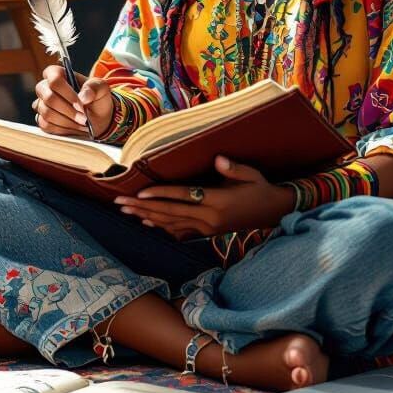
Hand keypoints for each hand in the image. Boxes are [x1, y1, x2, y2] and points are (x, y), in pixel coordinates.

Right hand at [33, 65, 114, 136]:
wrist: (96, 118)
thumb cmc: (96, 99)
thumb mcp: (101, 88)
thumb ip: (95, 87)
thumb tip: (83, 97)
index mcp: (57, 74)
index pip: (54, 79)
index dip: (68, 93)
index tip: (81, 104)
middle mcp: (45, 87)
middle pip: (49, 98)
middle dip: (69, 111)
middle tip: (84, 118)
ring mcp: (41, 104)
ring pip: (48, 113)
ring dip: (68, 121)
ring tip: (82, 123)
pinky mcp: (42, 120)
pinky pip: (47, 126)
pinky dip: (63, 129)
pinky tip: (75, 127)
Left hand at [113, 156, 296, 239]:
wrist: (273, 212)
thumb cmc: (260, 188)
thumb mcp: (251, 175)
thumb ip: (233, 168)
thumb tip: (217, 159)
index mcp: (218, 202)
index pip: (183, 196)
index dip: (161, 194)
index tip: (140, 192)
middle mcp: (209, 218)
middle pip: (170, 212)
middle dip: (143, 207)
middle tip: (120, 203)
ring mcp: (207, 228)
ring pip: (171, 224)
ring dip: (147, 217)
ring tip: (126, 212)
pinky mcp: (207, 233)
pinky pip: (180, 231)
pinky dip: (161, 226)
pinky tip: (147, 222)